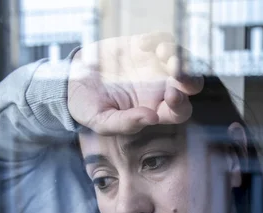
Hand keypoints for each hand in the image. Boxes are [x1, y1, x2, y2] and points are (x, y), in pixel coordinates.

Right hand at [68, 32, 203, 134]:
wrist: (72, 78)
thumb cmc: (88, 106)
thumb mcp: (100, 120)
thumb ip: (125, 123)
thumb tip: (152, 118)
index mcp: (154, 111)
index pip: (179, 112)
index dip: (181, 104)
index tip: (171, 94)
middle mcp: (160, 89)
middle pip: (191, 85)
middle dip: (190, 77)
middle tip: (176, 70)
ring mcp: (155, 67)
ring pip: (183, 60)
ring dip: (178, 55)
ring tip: (161, 52)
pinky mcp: (146, 48)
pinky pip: (164, 40)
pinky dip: (159, 40)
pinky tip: (141, 45)